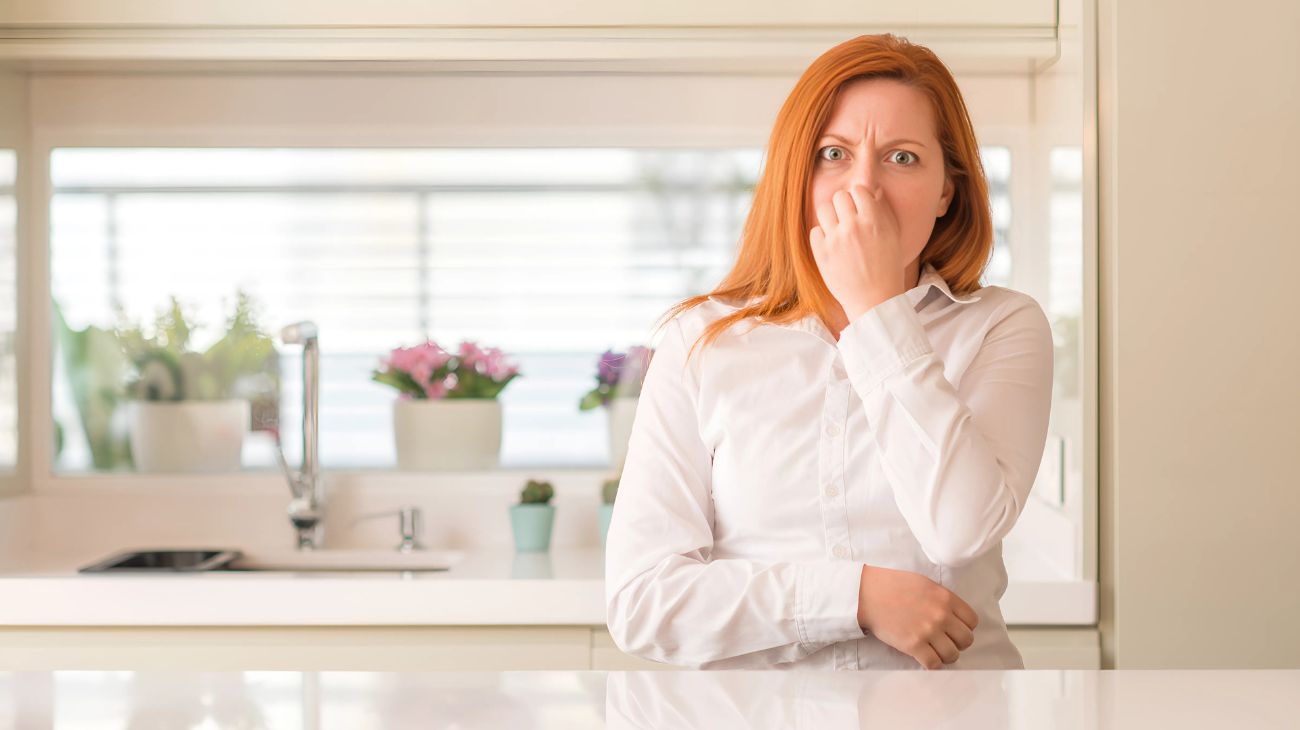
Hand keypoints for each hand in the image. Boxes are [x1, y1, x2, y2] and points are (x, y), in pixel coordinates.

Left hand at [809, 185, 906, 320]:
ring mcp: (835, 240)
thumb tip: (873, 191)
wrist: (875, 300)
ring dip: (830, 216)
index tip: (860, 207)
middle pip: (839, 196)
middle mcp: (853, 227)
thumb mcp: (893, 237)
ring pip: (823, 209)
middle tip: (847, 218)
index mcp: (874, 221)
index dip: (859, 197)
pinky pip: (815, 231)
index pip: (858, 190)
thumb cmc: (888, 268)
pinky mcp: (821, 254)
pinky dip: (822, 235)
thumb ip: (883, 211)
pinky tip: (831, 244)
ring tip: (837, 228)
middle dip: (844, 204)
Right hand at [856, 564, 978, 669]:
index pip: (972, 621)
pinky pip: (934, 664)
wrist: (868, 594)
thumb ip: (942, 599)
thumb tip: (952, 615)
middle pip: (966, 640)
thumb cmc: (894, 585)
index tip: (955, 629)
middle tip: (946, 641)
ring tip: (935, 650)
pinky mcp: (913, 645)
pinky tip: (925, 657)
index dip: (965, 627)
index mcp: (946, 598)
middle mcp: (941, 615)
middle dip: (958, 643)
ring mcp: (928, 631)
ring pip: (952, 655)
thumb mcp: (925, 584)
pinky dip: (932, 664)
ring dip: (946, 655)